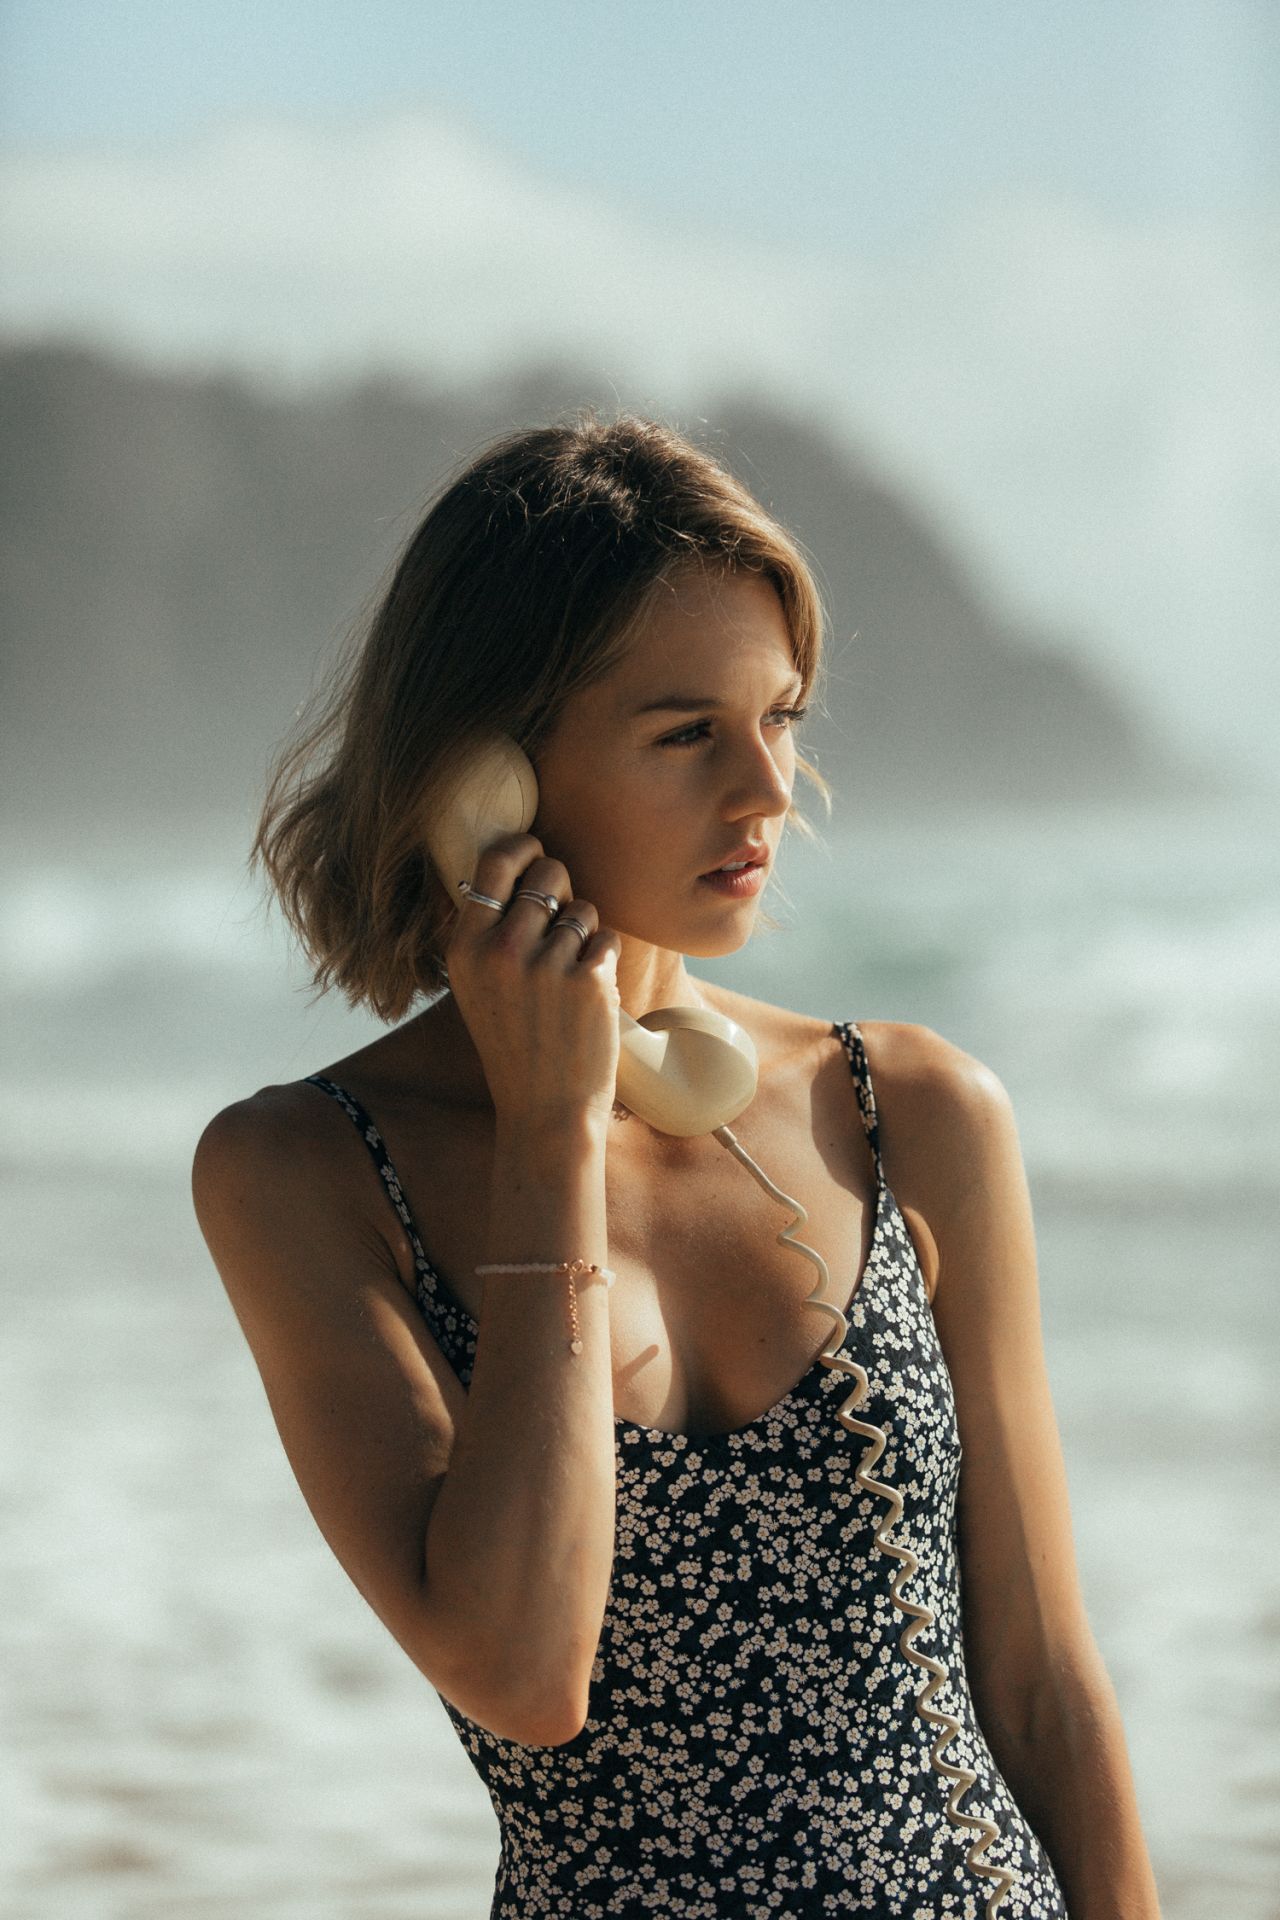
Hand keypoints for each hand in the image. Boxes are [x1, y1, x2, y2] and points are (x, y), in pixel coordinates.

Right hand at [442, 833, 622, 1129]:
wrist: (545, 1111)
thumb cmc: (513, 1043)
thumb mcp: (475, 986)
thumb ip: (487, 930)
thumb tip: (514, 862)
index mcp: (465, 947)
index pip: (495, 861)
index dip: (522, 846)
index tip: (536, 850)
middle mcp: (501, 949)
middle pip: (549, 873)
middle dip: (564, 889)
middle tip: (561, 927)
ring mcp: (546, 965)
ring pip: (584, 908)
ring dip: (585, 934)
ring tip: (568, 979)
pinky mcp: (589, 981)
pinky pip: (607, 939)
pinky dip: (604, 962)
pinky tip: (588, 998)